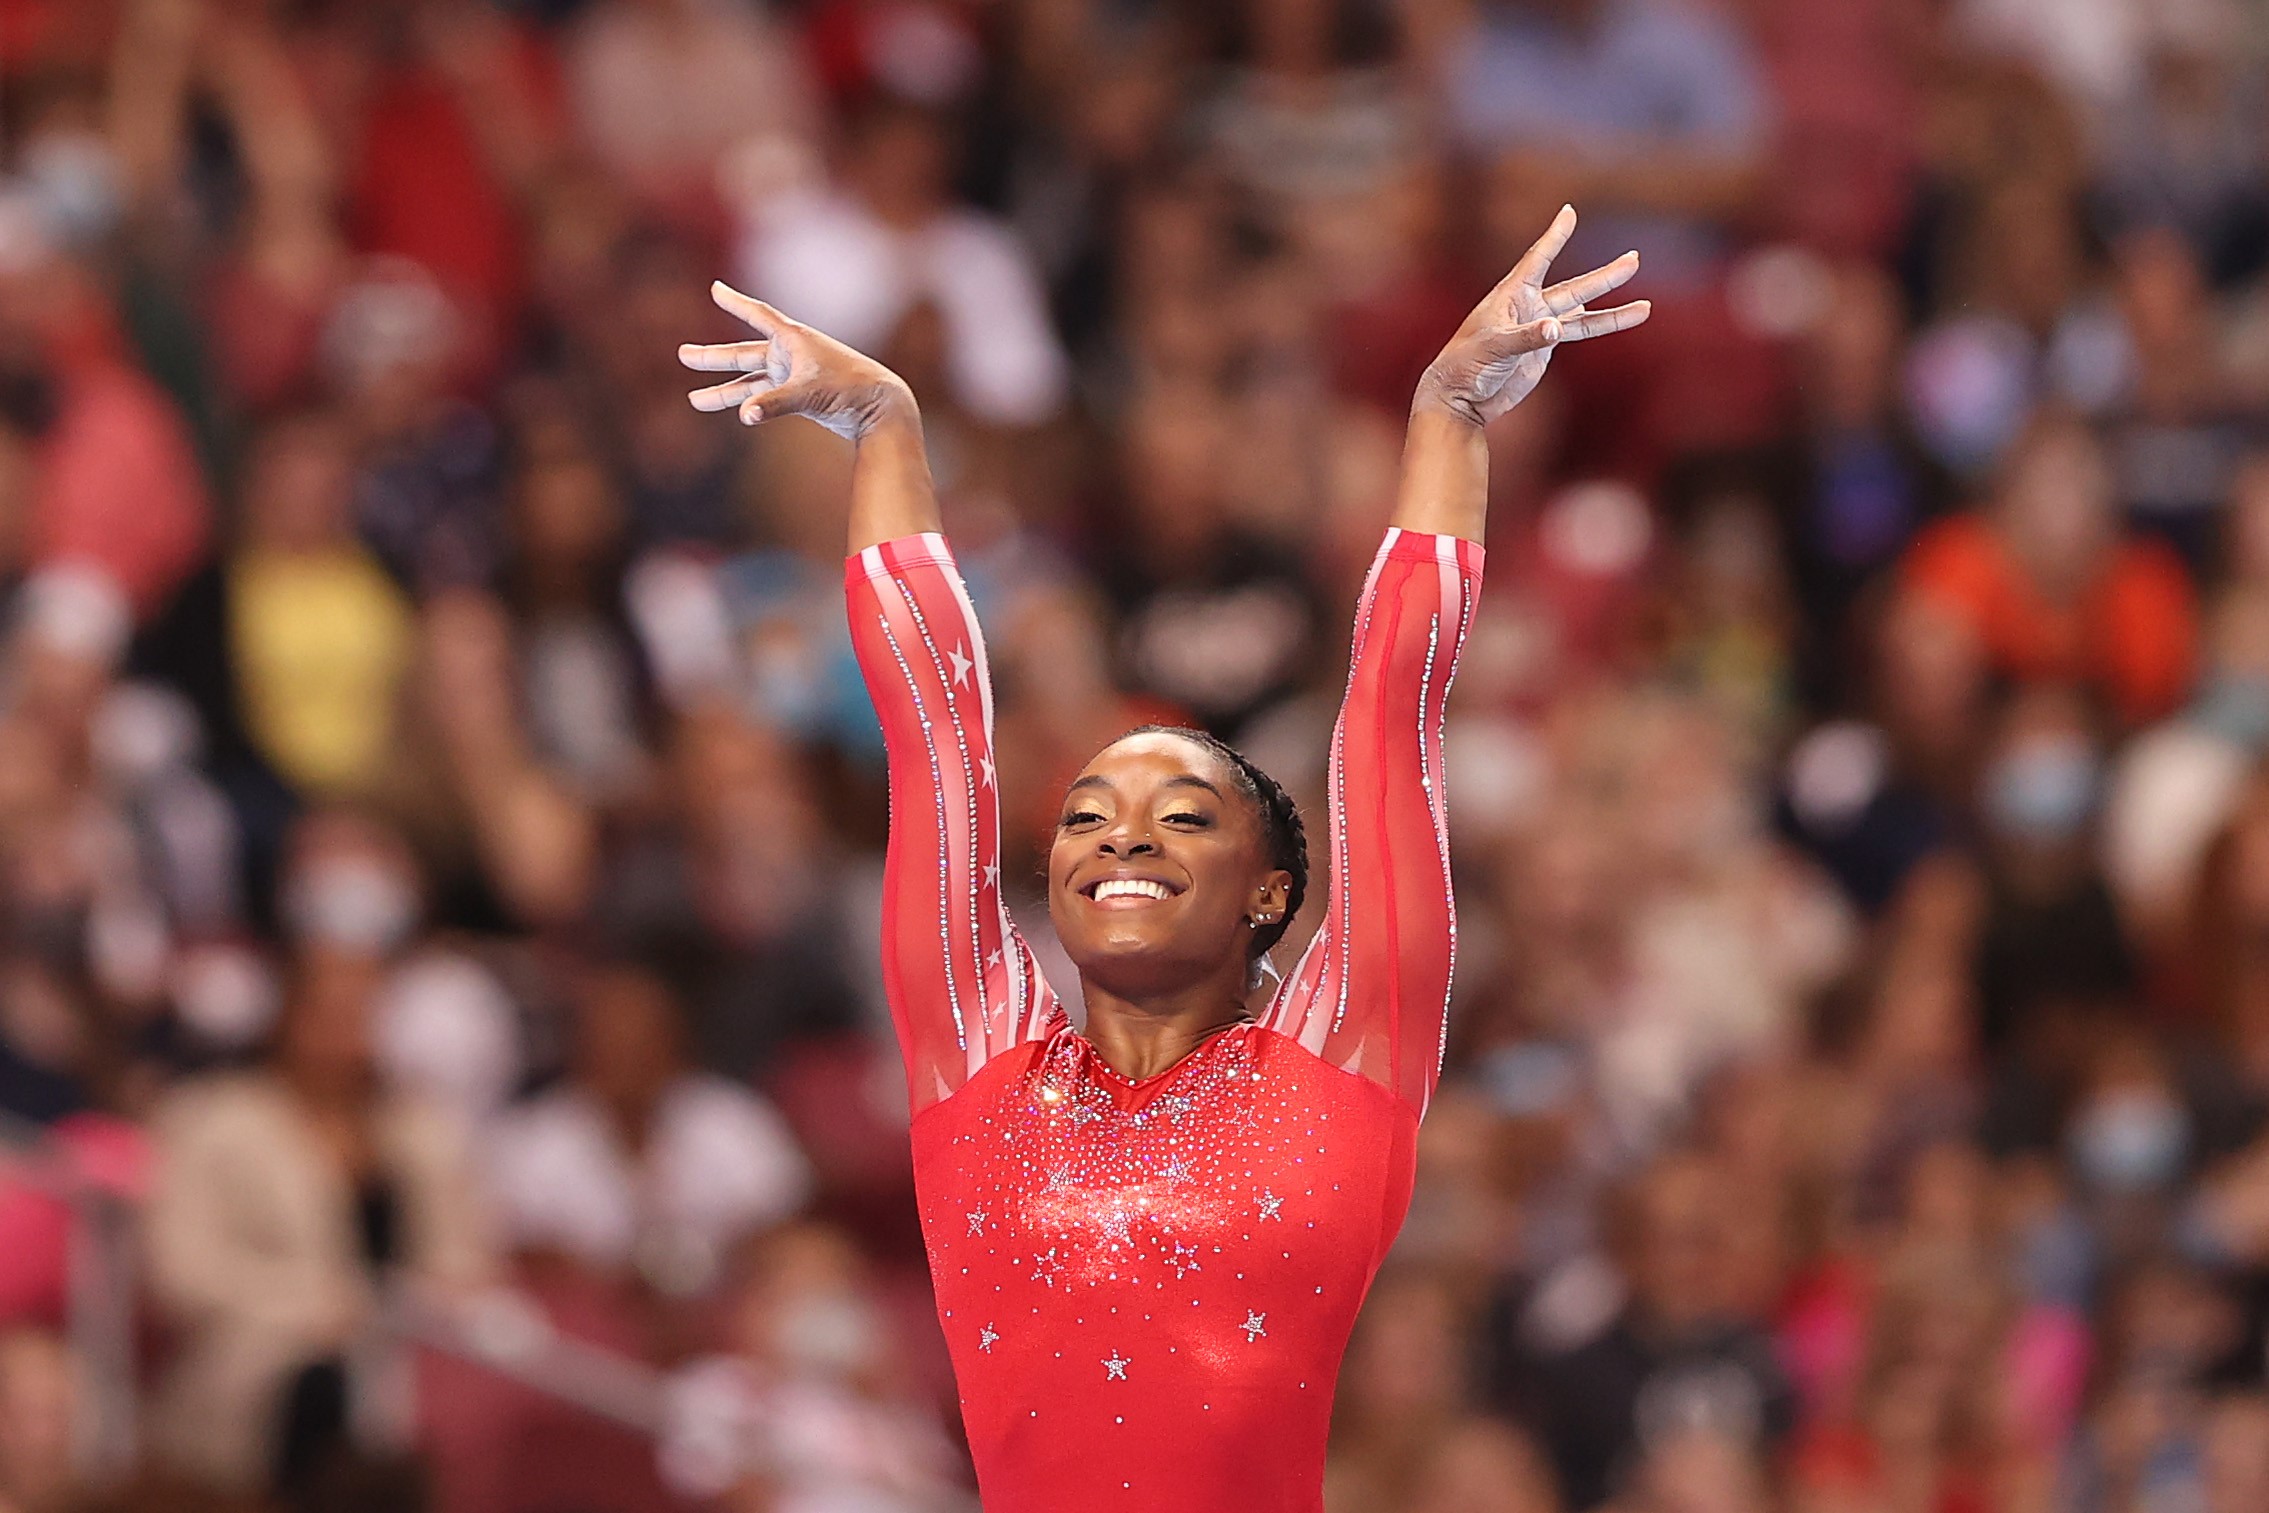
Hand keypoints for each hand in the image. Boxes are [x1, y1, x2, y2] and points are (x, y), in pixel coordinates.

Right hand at [680, 284, 915, 441]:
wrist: (881, 409)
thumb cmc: (850, 391)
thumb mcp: (809, 394)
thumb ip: (774, 404)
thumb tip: (745, 415)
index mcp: (793, 339)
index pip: (757, 314)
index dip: (735, 302)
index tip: (715, 288)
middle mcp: (791, 354)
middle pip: (744, 353)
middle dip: (713, 356)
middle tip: (683, 355)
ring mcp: (794, 376)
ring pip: (751, 381)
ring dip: (724, 390)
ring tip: (694, 400)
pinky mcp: (800, 396)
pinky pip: (765, 398)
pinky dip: (749, 403)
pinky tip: (734, 411)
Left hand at [1413, 205, 1649, 426]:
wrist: (1460, 397)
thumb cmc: (1465, 365)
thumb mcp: (1494, 348)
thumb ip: (1526, 338)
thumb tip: (1556, 329)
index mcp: (1511, 296)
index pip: (1537, 259)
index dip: (1554, 237)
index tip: (1569, 211)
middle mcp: (1528, 306)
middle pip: (1573, 287)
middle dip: (1604, 277)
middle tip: (1634, 259)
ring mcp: (1539, 326)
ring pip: (1583, 312)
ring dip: (1612, 308)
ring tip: (1646, 307)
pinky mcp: (1544, 347)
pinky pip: (1579, 332)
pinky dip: (1604, 326)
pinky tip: (1628, 318)